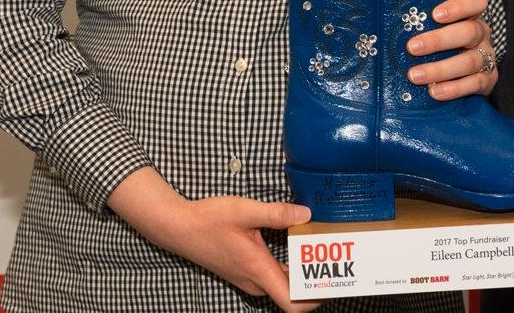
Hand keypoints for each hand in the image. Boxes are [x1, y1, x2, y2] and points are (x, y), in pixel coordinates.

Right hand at [108, 169, 319, 312]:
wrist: (177, 228)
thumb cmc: (208, 220)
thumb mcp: (244, 211)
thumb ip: (276, 213)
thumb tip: (306, 214)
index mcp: (258, 270)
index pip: (292, 304)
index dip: (315, 300)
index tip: (334, 283)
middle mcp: (255, 281)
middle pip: (291, 295)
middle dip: (315, 282)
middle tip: (336, 260)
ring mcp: (248, 278)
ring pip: (281, 285)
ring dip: (301, 274)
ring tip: (321, 251)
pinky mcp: (244, 271)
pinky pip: (272, 277)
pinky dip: (287, 268)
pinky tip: (296, 246)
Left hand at [403, 0, 495, 99]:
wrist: (470, 76)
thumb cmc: (444, 46)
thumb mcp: (438, 30)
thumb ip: (422, 24)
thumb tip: (384, 22)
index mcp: (472, 17)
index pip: (476, 3)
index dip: (458, 6)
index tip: (435, 14)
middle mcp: (482, 35)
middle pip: (469, 32)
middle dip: (439, 40)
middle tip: (412, 47)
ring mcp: (487, 58)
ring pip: (469, 61)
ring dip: (440, 69)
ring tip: (415, 76)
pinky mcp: (488, 80)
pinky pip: (473, 84)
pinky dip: (453, 88)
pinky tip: (434, 91)